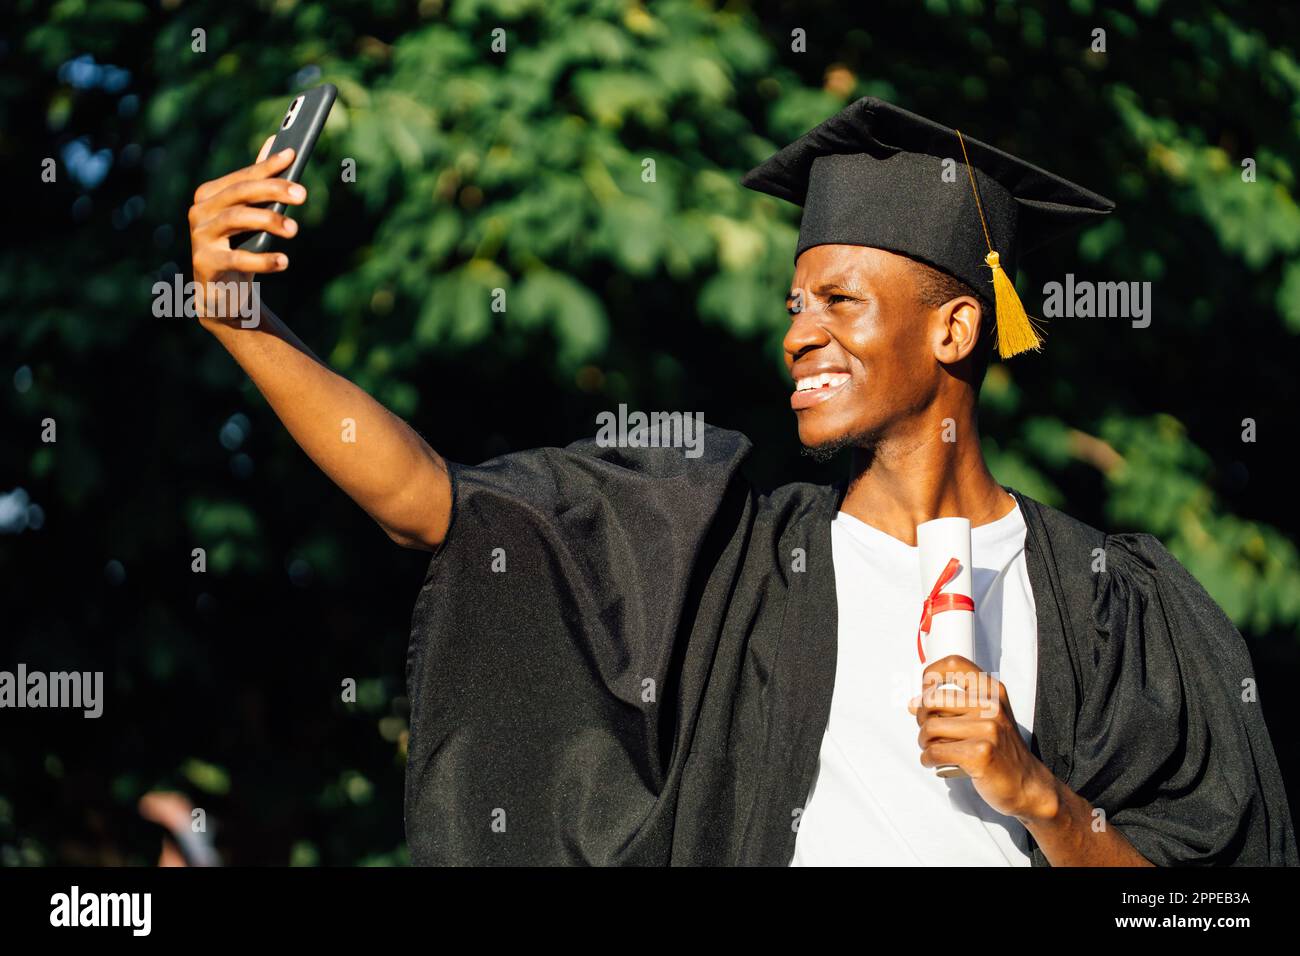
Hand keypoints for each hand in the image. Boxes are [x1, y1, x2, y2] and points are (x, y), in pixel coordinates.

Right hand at [187, 136, 305, 321]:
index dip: (267, 166)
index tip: (292, 155)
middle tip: (302, 194)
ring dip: (268, 221)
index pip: (243, 176)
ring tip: (294, 229)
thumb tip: (277, 143)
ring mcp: (199, 237)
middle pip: (239, 194)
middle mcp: (200, 211)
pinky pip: (236, 258)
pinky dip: (262, 260)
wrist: (221, 292)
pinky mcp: (204, 264)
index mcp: (210, 195)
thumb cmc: (238, 247)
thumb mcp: (249, 216)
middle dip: (272, 190)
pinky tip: (283, 261)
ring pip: (235, 220)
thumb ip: (259, 182)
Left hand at [907, 655, 1057, 822]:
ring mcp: (987, 729)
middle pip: (932, 700)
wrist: (1027, 784)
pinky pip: (935, 751)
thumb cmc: (1002, 751)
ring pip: (930, 728)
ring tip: (931, 748)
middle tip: (927, 731)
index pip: (954, 664)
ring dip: (924, 742)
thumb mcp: (984, 718)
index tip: (925, 690)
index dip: (931, 674)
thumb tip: (914, 703)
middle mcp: (991, 706)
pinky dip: (928, 759)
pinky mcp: (980, 754)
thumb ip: (951, 707)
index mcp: (991, 691)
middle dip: (921, 718)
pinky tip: (934, 762)